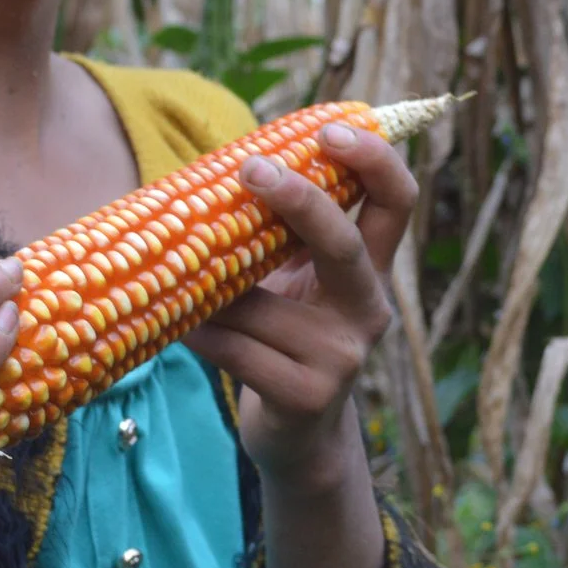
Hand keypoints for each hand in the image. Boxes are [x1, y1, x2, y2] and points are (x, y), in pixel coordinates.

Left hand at [185, 123, 417, 489]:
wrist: (298, 439)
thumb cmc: (283, 338)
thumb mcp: (292, 282)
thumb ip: (275, 236)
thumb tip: (205, 171)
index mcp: (370, 269)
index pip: (396, 202)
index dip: (375, 159)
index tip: (331, 128)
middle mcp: (368, 308)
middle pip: (345, 242)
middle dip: (300, 200)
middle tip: (252, 168)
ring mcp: (343, 356)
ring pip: (264, 303)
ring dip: (212, 285)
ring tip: (171, 270)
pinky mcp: (307, 395)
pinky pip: (238, 349)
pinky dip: (199, 331)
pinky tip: (174, 326)